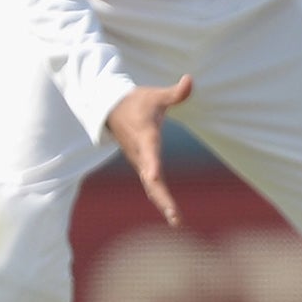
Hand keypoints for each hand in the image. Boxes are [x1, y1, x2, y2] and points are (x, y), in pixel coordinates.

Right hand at [105, 75, 192, 227]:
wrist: (111, 110)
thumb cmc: (137, 102)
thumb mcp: (156, 95)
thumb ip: (175, 93)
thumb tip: (190, 80)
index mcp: (145, 136)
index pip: (149, 152)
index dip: (152, 165)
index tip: (154, 177)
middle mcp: (140, 154)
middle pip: (151, 180)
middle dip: (163, 199)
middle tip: (175, 217)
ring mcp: (140, 162)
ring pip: (151, 187)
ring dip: (163, 203)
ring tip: (177, 220)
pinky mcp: (142, 166)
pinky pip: (152, 186)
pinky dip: (161, 199)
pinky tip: (171, 213)